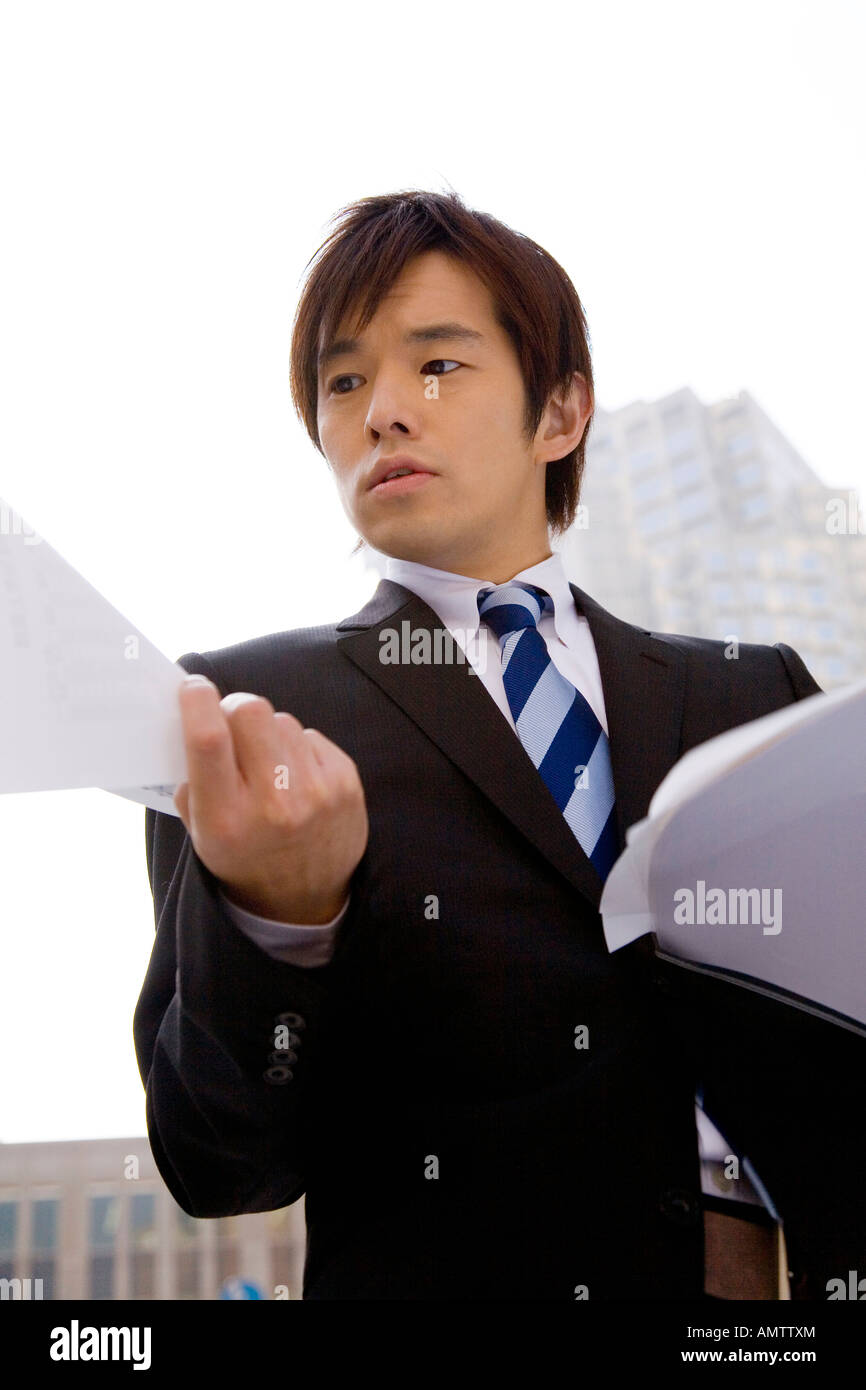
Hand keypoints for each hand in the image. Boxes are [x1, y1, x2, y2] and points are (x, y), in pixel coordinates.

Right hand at [173, 676, 367, 923]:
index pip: (209, 739)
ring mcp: (316, 792)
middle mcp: (273, 804)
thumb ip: (192, 780)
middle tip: (231, 723)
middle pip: (250, 712)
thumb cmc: (244, 858)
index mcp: (226, 819)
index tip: (193, 687)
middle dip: (235, 708)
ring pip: (282, 720)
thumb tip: (194, 718)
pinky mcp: (346, 783)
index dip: (197, 701)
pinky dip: (297, 748)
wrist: (304, 899)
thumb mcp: (201, 834)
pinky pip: (311, 735)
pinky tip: (294, 775)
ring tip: (267, 764)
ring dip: (268, 732)